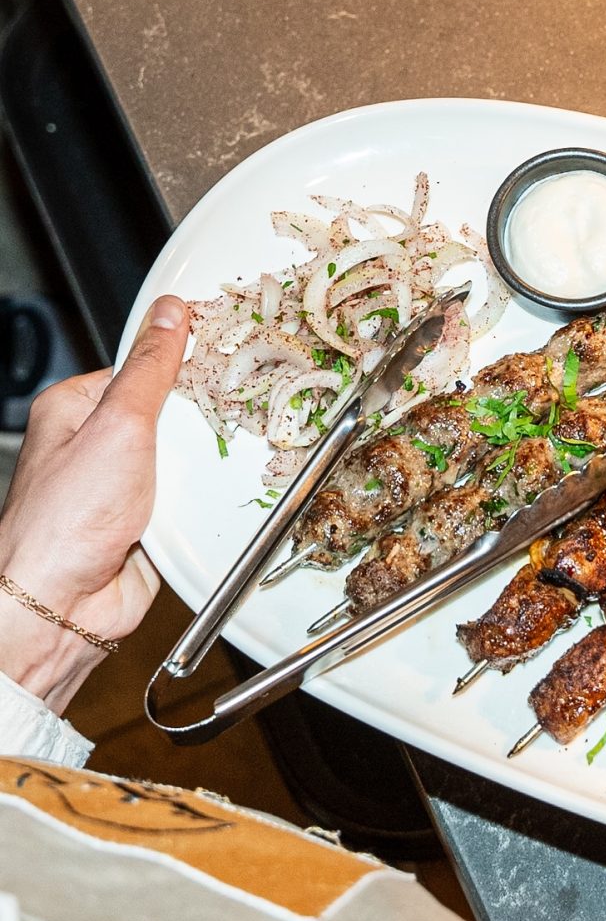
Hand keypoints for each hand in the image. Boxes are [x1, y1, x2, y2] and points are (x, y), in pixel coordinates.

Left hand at [0, 296, 188, 711]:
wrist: (65, 605)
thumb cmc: (64, 522)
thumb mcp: (118, 426)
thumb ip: (151, 370)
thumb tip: (171, 314)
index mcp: (77, 408)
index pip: (144, 368)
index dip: (185, 365)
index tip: (223, 360)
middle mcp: (98, 445)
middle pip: (172, 415)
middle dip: (199, 424)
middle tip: (226, 419)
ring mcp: (125, 485)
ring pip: (187, 460)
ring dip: (202, 469)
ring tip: (209, 469)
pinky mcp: (150, 521)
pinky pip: (192, 499)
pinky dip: (203, 503)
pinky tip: (206, 502)